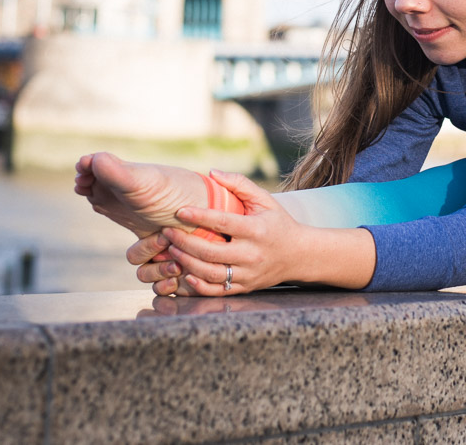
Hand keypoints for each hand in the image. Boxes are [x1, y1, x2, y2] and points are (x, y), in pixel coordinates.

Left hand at [128, 169, 307, 296]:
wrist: (298, 256)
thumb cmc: (277, 223)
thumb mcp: (265, 200)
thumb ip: (239, 184)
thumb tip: (212, 173)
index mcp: (256, 230)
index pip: (223, 223)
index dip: (199, 216)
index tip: (179, 211)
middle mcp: (251, 254)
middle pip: (211, 252)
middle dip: (184, 242)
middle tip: (167, 232)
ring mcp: (247, 274)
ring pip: (210, 273)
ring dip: (186, 263)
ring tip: (170, 250)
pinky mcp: (244, 288)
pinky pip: (216, 291)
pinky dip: (197, 285)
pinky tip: (184, 273)